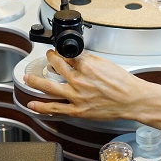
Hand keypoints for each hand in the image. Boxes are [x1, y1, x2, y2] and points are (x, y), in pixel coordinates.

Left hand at [24, 49, 146, 119]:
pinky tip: (32, 104)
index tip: (58, 50)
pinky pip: (55, 108)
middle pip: (56, 66)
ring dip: (35, 81)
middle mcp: (79, 79)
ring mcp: (76, 96)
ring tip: (28, 78)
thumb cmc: (123, 83)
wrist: (131, 100)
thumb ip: (89, 59)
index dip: (60, 50)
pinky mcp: (77, 110)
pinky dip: (41, 107)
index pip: (67, 54)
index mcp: (87, 65)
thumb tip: (78, 56)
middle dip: (50, 59)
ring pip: (48, 87)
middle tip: (48, 57)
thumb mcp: (106, 63)